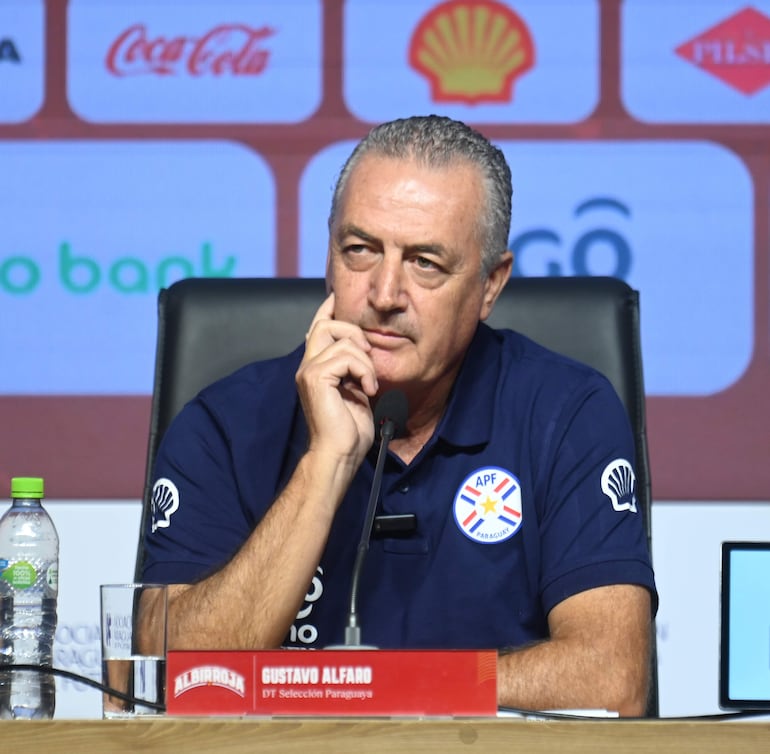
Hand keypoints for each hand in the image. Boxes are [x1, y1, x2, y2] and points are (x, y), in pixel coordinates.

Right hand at [296, 293, 377, 468]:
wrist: (340, 453)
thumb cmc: (350, 430)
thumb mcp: (357, 391)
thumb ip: (354, 368)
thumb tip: (364, 348)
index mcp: (316, 367)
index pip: (318, 327)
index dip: (328, 308)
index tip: (337, 296)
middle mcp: (308, 365)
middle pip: (326, 324)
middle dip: (354, 332)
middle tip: (368, 359)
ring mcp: (309, 371)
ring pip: (343, 340)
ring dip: (366, 361)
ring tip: (369, 384)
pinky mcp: (316, 378)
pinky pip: (348, 356)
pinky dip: (365, 371)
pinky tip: (368, 390)